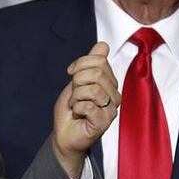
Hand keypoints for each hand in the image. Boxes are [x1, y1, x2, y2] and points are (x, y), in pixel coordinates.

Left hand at [51, 41, 118, 178]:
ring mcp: (111, 109)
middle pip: (96, 73)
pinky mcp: (104, 122)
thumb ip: (90, 63)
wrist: (64, 133)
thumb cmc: (71, 109)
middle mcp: (114, 95)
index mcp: (110, 83)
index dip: (80, 65)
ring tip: (75, 105)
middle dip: (77, 82)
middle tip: (74, 94)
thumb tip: (103, 45)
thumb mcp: (77, 81)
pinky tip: (78, 113)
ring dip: (76, 96)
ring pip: (93, 89)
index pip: (99, 60)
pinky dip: (77, 107)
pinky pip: (88, 106)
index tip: (71, 74)